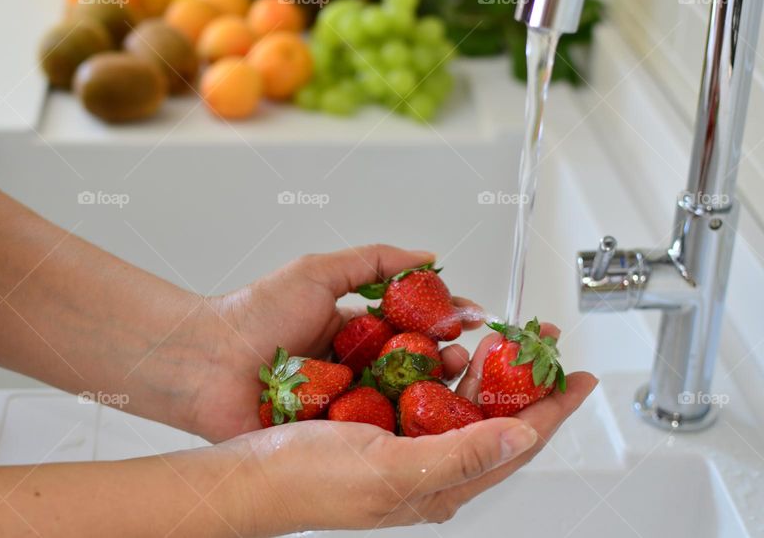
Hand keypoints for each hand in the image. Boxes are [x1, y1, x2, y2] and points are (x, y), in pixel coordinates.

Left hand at [192, 245, 484, 440]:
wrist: (207, 362)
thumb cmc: (253, 315)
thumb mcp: (318, 273)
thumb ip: (373, 262)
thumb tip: (427, 256)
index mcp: (353, 330)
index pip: (413, 326)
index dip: (447, 324)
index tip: (478, 322)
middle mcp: (354, 367)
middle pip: (416, 368)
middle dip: (450, 363)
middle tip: (472, 361)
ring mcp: (345, 403)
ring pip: (402, 403)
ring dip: (434, 398)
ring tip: (461, 391)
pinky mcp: (332, 435)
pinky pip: (374, 435)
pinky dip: (403, 432)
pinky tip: (433, 430)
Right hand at [218, 335, 596, 534]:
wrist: (250, 473)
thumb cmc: (311, 480)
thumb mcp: (394, 470)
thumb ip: (462, 454)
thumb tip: (523, 434)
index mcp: (441, 486)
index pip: (518, 444)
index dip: (554, 409)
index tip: (579, 379)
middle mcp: (429, 468)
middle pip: (496, 421)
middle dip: (524, 383)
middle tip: (541, 347)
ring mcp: (403, 446)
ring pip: (462, 405)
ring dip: (485, 372)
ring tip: (498, 343)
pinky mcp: (378, 425)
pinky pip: (425, 394)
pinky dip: (441, 368)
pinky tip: (440, 351)